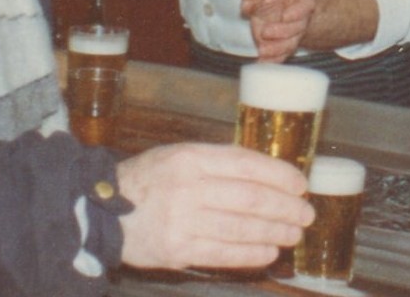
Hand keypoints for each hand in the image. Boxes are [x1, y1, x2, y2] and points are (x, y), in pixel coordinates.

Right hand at [115, 142, 313, 270]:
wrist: (102, 211)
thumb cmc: (148, 180)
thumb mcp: (179, 155)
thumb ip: (218, 162)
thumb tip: (269, 174)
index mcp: (191, 157)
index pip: (247, 164)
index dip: (280, 176)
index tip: (301, 185)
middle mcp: (188, 187)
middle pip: (251, 198)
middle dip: (286, 207)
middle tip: (307, 214)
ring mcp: (182, 220)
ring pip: (242, 228)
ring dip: (276, 232)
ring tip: (294, 234)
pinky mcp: (177, 250)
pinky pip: (224, 254)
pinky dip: (252, 253)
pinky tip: (270, 251)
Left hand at [239, 0, 315, 61]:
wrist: (283, 4)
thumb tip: (247, 6)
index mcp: (301, 0)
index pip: (304, 6)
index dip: (296, 12)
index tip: (285, 16)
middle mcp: (300, 19)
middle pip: (296, 28)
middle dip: (281, 31)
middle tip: (265, 32)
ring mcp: (293, 34)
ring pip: (290, 44)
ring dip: (277, 49)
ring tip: (262, 50)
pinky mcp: (284, 45)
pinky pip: (282, 55)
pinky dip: (273, 60)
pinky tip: (262, 61)